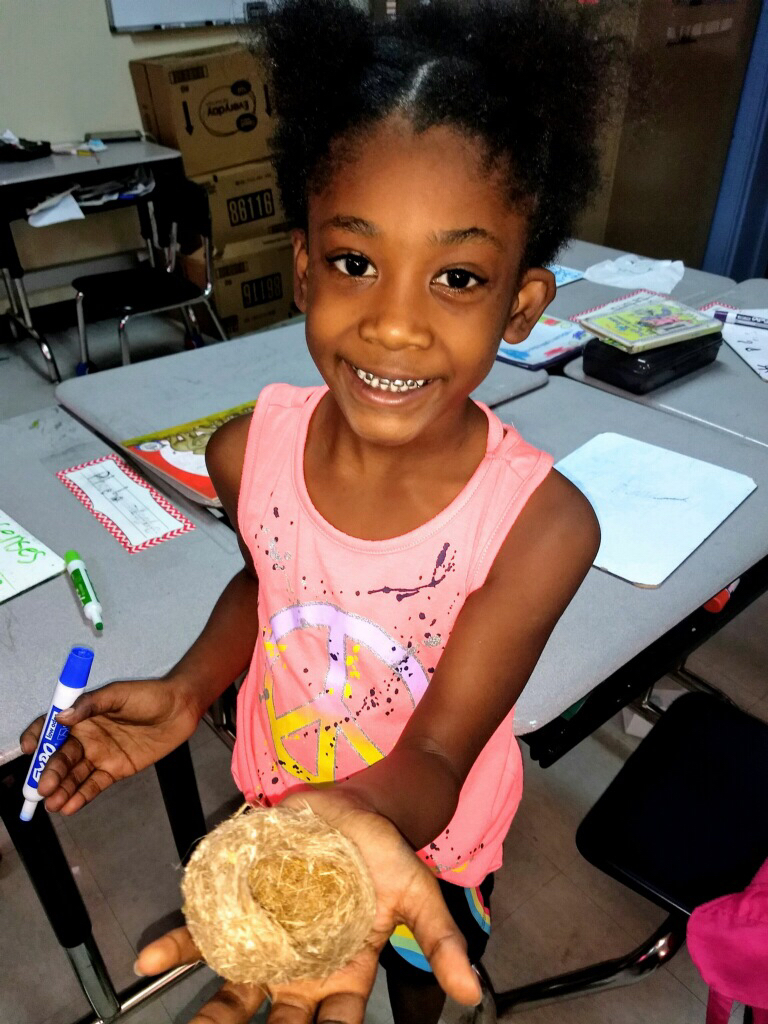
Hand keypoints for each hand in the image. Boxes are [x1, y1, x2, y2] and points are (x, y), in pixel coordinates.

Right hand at [19, 678, 200, 814]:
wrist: (181, 709)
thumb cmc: (149, 695)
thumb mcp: (118, 694)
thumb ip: (90, 705)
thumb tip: (61, 717)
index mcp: (82, 716)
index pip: (51, 728)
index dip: (37, 737)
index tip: (29, 749)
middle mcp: (86, 737)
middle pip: (60, 757)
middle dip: (50, 773)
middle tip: (44, 788)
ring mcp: (100, 755)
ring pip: (75, 775)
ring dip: (63, 789)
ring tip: (54, 803)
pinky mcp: (115, 770)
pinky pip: (94, 785)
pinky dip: (82, 795)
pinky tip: (70, 806)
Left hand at [136, 789, 481, 1022]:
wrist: (356, 809)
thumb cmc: (387, 855)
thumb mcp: (417, 895)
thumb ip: (440, 942)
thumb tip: (474, 994)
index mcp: (344, 975)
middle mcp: (300, 969)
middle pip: (274, 1022)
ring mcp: (267, 940)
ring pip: (233, 989)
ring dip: (209, 1014)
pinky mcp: (242, 906)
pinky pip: (205, 934)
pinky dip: (178, 946)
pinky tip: (150, 959)